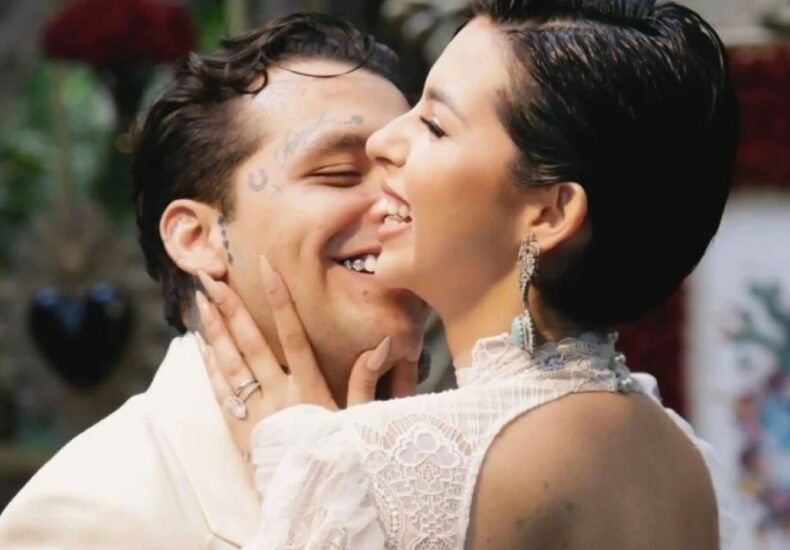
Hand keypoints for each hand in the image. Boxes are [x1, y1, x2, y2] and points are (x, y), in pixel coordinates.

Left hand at [194, 255, 418, 457]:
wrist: (308, 499)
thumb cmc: (337, 455)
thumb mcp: (358, 419)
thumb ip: (366, 381)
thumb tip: (383, 344)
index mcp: (308, 387)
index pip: (292, 334)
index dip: (280, 300)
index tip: (267, 268)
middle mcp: (278, 393)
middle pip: (251, 343)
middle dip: (231, 308)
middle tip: (211, 278)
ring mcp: (254, 410)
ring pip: (230, 363)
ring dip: (214, 330)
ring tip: (200, 301)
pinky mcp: (237, 427)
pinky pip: (219, 390)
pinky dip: (208, 365)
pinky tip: (199, 343)